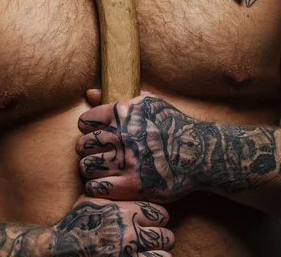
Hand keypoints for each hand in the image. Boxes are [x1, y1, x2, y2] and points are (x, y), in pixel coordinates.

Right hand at [46, 194, 174, 255]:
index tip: (152, 220)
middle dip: (161, 235)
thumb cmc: (77, 221)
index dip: (157, 217)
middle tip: (153, 236)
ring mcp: (129, 252)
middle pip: (166, 233)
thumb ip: (110, 187)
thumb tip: (120, 174)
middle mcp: (130, 231)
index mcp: (125, 210)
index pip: (160, 213)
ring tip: (152, 249)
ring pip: (164, 251)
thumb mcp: (92, 198)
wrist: (61, 247)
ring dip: (160, 250)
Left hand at [77, 91, 206, 202]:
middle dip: (87, 150)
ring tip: (101, 169)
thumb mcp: (148, 103)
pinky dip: (96, 187)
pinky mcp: (132, 185)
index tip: (95, 135)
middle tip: (97, 154)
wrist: (198, 153)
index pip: (85, 122)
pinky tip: (105, 183)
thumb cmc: (172, 125)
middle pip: (82, 145)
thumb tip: (89, 93)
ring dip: (90, 169)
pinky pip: (96, 187)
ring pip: (86, 167)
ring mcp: (126, 161)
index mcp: (123, 112)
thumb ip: (117, 97)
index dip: (88, 129)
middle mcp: (122, 135)